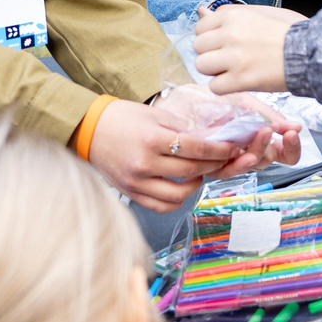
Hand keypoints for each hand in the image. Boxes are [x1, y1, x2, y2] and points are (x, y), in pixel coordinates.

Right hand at [87, 98, 240, 211]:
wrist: (89, 130)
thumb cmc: (122, 118)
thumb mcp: (154, 115)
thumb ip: (182, 128)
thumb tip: (212, 138)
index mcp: (152, 139)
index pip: (196, 148)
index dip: (219, 150)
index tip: (232, 148)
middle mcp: (144, 163)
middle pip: (191, 171)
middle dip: (214, 165)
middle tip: (223, 159)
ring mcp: (136, 182)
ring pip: (179, 195)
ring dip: (197, 185)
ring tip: (200, 173)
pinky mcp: (130, 193)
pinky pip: (161, 206)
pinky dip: (177, 201)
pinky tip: (182, 188)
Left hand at [148, 86, 302, 176]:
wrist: (173, 99)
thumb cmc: (204, 100)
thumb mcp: (242, 101)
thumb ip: (267, 114)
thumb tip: (295, 127)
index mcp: (253, 138)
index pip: (281, 152)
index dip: (291, 147)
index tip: (294, 132)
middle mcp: (242, 152)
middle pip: (269, 161)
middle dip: (279, 149)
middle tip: (284, 134)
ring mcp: (226, 160)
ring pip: (250, 166)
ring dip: (260, 152)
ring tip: (265, 135)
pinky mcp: (208, 165)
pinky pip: (226, 169)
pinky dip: (239, 161)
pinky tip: (245, 151)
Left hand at [193, 5, 300, 93]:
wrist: (311, 53)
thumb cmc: (290, 31)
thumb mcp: (260, 12)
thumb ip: (230, 13)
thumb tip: (201, 11)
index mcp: (233, 15)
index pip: (201, 26)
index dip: (211, 36)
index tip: (225, 42)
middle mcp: (230, 34)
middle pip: (198, 46)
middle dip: (211, 53)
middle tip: (230, 58)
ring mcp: (234, 58)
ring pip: (202, 66)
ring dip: (214, 71)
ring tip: (233, 70)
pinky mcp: (241, 80)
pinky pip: (214, 87)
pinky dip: (224, 87)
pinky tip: (239, 82)